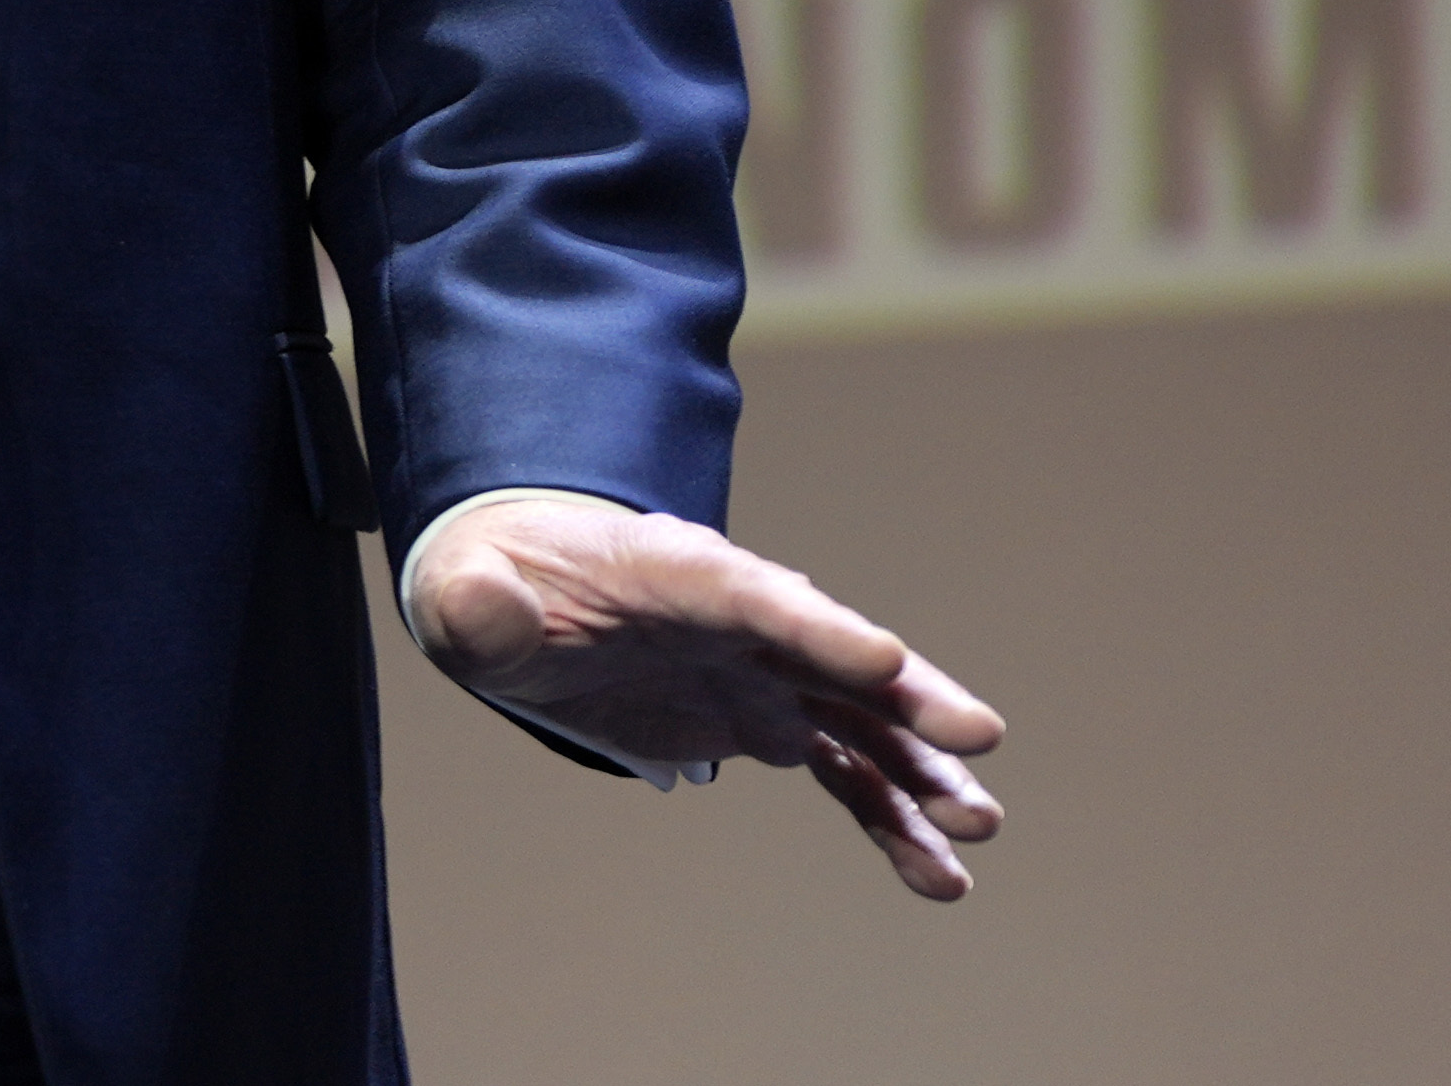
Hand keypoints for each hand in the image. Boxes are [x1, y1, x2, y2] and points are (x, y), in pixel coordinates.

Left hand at [412, 493, 1006, 898]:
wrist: (523, 597)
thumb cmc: (501, 583)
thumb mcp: (471, 591)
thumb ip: (481, 604)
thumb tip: (481, 608)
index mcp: (680, 575)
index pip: (759, 600)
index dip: (820, 630)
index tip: (884, 662)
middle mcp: (744, 621)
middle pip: (839, 658)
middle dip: (908, 698)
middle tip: (977, 741)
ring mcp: (764, 673)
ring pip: (861, 723)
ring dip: (921, 775)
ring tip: (978, 831)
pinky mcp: (765, 721)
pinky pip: (843, 772)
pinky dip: (890, 819)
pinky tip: (936, 875)